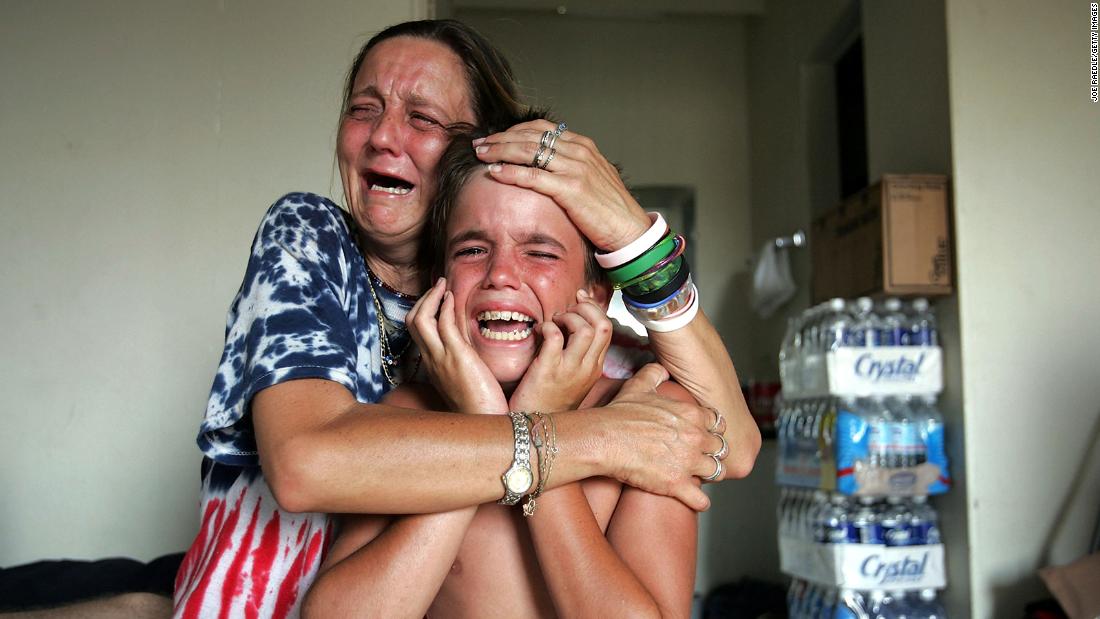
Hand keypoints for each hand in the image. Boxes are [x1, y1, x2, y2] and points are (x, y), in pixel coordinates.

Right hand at [406, 278, 506, 413]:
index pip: (416, 331)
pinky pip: (443, 324)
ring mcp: (441, 358)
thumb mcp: (463, 380)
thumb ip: (459, 362)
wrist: (484, 423)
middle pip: (412, 321)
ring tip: (443, 285)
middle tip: (438, 287)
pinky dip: (444, 306)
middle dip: (423, 299)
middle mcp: (431, 360)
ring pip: (421, 319)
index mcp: (432, 365)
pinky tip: (452, 297)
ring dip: (431, 297)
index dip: (423, 310)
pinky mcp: (458, 356)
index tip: (436, 299)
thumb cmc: (478, 406)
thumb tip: (465, 349)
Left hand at [473, 120, 650, 251]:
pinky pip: (533, 176)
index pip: (541, 129)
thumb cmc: (610, 210)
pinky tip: (495, 173)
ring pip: (528, 151)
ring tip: (481, 154)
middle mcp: (579, 151)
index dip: (514, 131)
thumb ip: (570, 168)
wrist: (630, 229)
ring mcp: (575, 168)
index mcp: (583, 146)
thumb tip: (547, 168)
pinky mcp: (571, 188)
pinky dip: (511, 172)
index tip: (496, 138)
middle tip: (479, 144)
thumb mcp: (592, 179)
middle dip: (501, 139)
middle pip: (530, 136)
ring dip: (500, 151)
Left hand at [509, 290, 612, 411]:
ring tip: (554, 322)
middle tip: (566, 312)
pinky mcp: (548, 371)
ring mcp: (569, 370)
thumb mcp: (572, 379)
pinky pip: (555, 336)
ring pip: (585, 329)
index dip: (593, 309)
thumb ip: (576, 354)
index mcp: (594, 368)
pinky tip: (539, 332)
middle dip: (585, 309)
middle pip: (602, 325)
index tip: (579, 301)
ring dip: (567, 317)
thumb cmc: (548, 403)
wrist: (535, 435)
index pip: (606, 329)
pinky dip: (547, 326)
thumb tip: (569, 323)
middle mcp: (587, 368)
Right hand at [599, 364, 726, 511]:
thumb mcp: (638, 386)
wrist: (603, 439)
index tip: (701, 437)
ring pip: (717, 473)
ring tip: (696, 478)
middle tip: (699, 459)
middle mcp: (696, 437)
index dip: (710, 431)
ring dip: (707, 476)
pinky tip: (690, 498)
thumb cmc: (618, 414)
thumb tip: (662, 370)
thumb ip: (654, 374)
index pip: (718, 424)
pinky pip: (701, 500)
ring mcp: (688, 462)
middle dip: (712, 454)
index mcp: (692, 414)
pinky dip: (698, 502)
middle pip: (721, 449)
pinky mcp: (676, 484)